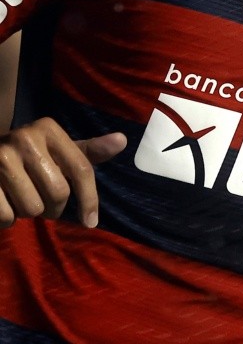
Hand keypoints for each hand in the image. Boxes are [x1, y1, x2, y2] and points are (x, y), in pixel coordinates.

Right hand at [0, 117, 125, 228]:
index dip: (90, 199)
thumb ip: (89, 151)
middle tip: (43, 201)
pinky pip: (6, 217)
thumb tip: (122, 140)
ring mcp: (0, 157)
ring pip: (32, 208)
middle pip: (58, 192)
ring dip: (29, 213)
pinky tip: (4, 204)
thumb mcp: (59, 151)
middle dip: (54, 207)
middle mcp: (25, 138)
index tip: (92, 222)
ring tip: (21, 198)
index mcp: (48, 128)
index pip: (81, 169)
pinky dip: (7, 220)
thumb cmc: (31, 158)